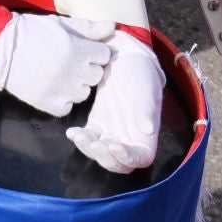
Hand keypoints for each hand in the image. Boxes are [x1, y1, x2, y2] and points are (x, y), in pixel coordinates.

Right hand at [0, 12, 112, 116]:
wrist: (0, 46)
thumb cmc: (32, 31)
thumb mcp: (61, 24)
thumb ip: (89, 28)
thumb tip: (113, 27)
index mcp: (77, 49)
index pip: (104, 55)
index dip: (95, 51)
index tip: (83, 50)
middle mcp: (72, 71)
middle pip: (97, 75)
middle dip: (88, 68)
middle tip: (72, 62)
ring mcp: (61, 89)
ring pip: (84, 93)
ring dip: (77, 85)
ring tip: (62, 75)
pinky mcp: (47, 103)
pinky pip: (67, 107)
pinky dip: (63, 100)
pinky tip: (54, 88)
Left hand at [66, 30, 164, 173]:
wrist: (123, 59)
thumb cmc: (140, 74)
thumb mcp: (145, 89)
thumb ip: (146, 110)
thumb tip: (148, 130)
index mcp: (146, 136)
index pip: (140, 159)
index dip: (127, 158)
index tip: (114, 145)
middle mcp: (129, 139)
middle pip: (117, 162)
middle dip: (104, 157)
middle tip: (94, 142)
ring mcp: (112, 133)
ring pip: (100, 153)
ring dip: (89, 149)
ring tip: (79, 135)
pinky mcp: (97, 124)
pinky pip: (88, 138)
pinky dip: (80, 138)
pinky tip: (72, 131)